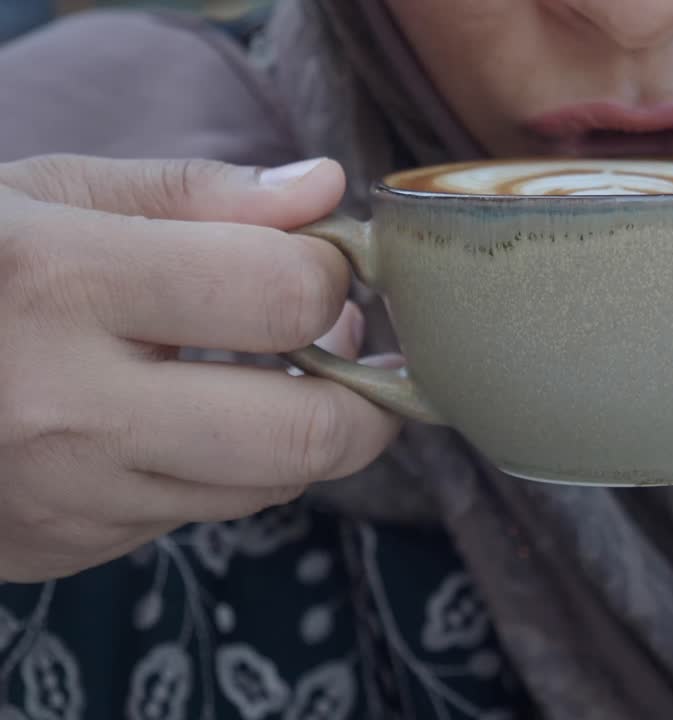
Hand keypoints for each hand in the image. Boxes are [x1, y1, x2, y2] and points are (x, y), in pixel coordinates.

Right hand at [0, 155, 400, 581]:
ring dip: (296, 431)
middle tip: (352, 353)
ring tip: (256, 372)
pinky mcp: (66, 547)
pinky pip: (200, 513)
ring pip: (268, 487)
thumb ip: (199, 195)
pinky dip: (221, 467)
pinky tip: (175, 418)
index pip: (284, 296)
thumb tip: (326, 194)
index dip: (329, 276)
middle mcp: (67, 408)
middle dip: (365, 397)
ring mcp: (67, 495)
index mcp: (64, 284)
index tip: (320, 266)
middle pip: (308, 436)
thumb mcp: (52, 194)